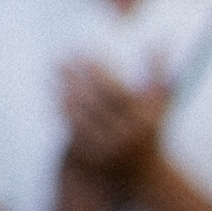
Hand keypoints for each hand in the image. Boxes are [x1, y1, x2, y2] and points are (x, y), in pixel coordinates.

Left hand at [59, 60, 171, 197]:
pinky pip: (71, 129)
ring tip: (50, 72)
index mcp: (143, 120)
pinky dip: (60, 110)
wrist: (145, 172)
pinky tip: (51, 93)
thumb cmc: (153, 128)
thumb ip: (160, 71)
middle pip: (92, 101)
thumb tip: (162, 38)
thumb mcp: (161, 102)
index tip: (80, 52)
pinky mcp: (91, 156)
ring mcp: (106, 148)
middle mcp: (125, 135)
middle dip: (74, 77)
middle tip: (58, 57)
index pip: (114, 90)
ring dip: (62, 92)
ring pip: (78, 115)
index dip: (95, 70)